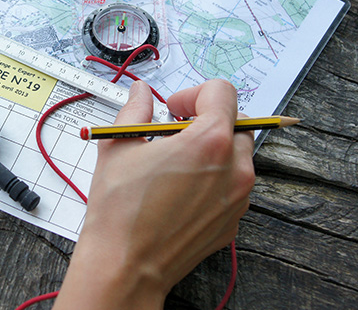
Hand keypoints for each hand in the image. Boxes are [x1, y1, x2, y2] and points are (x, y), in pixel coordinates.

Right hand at [54, 79, 254, 308]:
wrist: (126, 265)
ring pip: (238, 156)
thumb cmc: (120, 209)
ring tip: (175, 164)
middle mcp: (234, 168)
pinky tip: (180, 190)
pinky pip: (233, 187)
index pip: (223, 92)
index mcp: (209, 142)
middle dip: (206, 120)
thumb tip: (140, 92)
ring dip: (213, 150)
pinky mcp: (233, 221)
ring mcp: (238, 198)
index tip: (173, 108)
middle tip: (173, 134)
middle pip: (236, 122)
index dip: (193, 93)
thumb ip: (135, 110)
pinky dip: (214, 179)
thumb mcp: (119, 146)